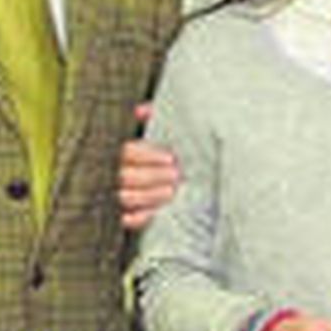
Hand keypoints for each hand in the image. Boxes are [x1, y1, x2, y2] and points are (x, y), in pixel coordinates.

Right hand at [118, 105, 180, 230]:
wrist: (204, 176)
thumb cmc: (186, 149)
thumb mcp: (177, 131)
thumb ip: (160, 117)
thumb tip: (141, 110)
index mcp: (133, 153)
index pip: (128, 152)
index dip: (147, 154)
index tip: (171, 157)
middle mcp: (128, 174)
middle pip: (126, 175)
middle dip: (152, 175)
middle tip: (176, 174)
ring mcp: (132, 195)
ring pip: (126, 197)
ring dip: (148, 195)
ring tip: (172, 190)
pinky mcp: (139, 215)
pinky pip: (131, 220)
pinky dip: (138, 218)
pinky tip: (148, 214)